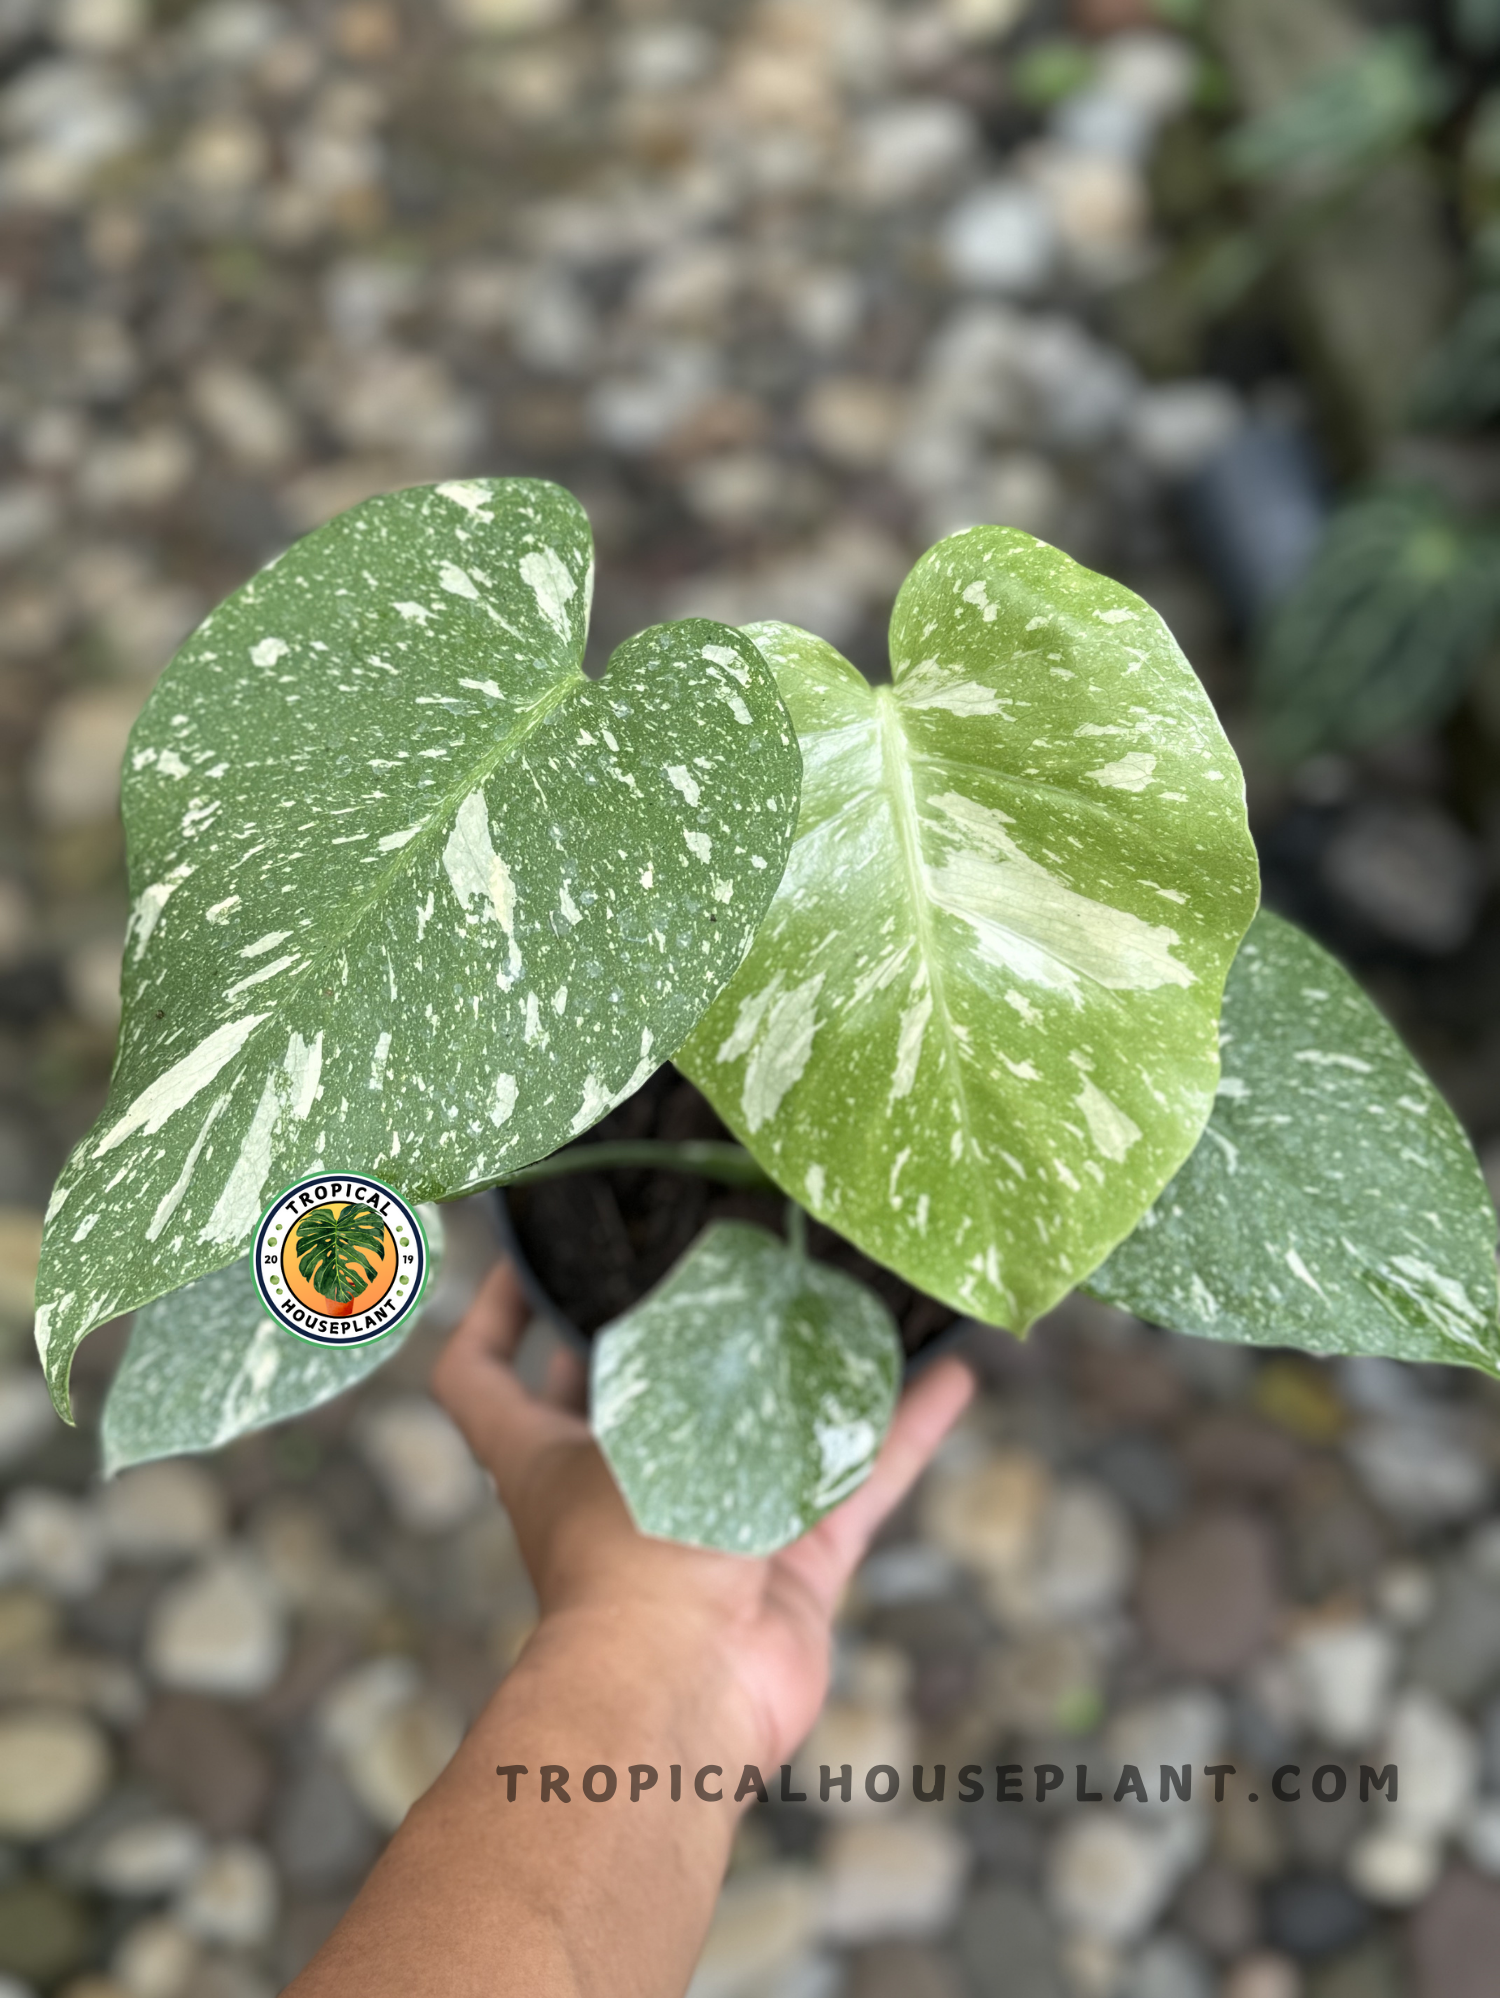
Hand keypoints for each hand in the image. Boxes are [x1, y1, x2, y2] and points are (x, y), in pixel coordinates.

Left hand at [432, 1260, 973, 1770]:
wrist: (683, 1694)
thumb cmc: (631, 1553)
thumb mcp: (651, 1426)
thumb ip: (700, 1361)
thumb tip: (758, 1309)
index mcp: (545, 1454)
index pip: (482, 1376)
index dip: (492, 1314)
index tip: (532, 1259)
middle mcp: (621, 1490)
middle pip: (626, 1399)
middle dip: (665, 1335)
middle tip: (713, 1262)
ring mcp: (710, 1532)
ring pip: (763, 1433)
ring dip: (805, 1376)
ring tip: (850, 1302)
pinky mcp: (787, 1568)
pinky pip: (851, 1483)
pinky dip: (899, 1434)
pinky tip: (950, 1380)